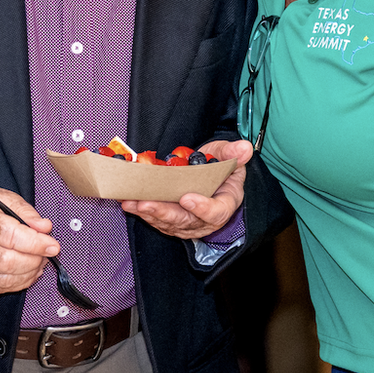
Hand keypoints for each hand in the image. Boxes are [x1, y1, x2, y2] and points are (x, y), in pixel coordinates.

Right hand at [0, 186, 58, 295]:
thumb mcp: (6, 199)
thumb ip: (27, 213)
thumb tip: (45, 228)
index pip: (9, 234)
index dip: (35, 243)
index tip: (53, 246)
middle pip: (6, 262)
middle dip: (34, 261)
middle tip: (45, 255)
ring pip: (3, 280)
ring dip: (28, 274)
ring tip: (37, 263)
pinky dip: (17, 283)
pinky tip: (24, 272)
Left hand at [122, 139, 250, 239]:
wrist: (211, 178)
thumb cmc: (221, 168)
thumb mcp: (229, 156)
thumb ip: (234, 153)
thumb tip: (244, 148)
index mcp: (225, 202)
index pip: (217, 211)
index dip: (203, 208)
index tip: (187, 198)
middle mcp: (206, 218)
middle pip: (186, 221)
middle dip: (164, 213)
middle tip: (146, 203)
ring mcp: (189, 223)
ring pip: (169, 223)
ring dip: (149, 214)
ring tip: (132, 202)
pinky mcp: (174, 223)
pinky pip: (158, 221)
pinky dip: (143, 212)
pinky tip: (130, 203)